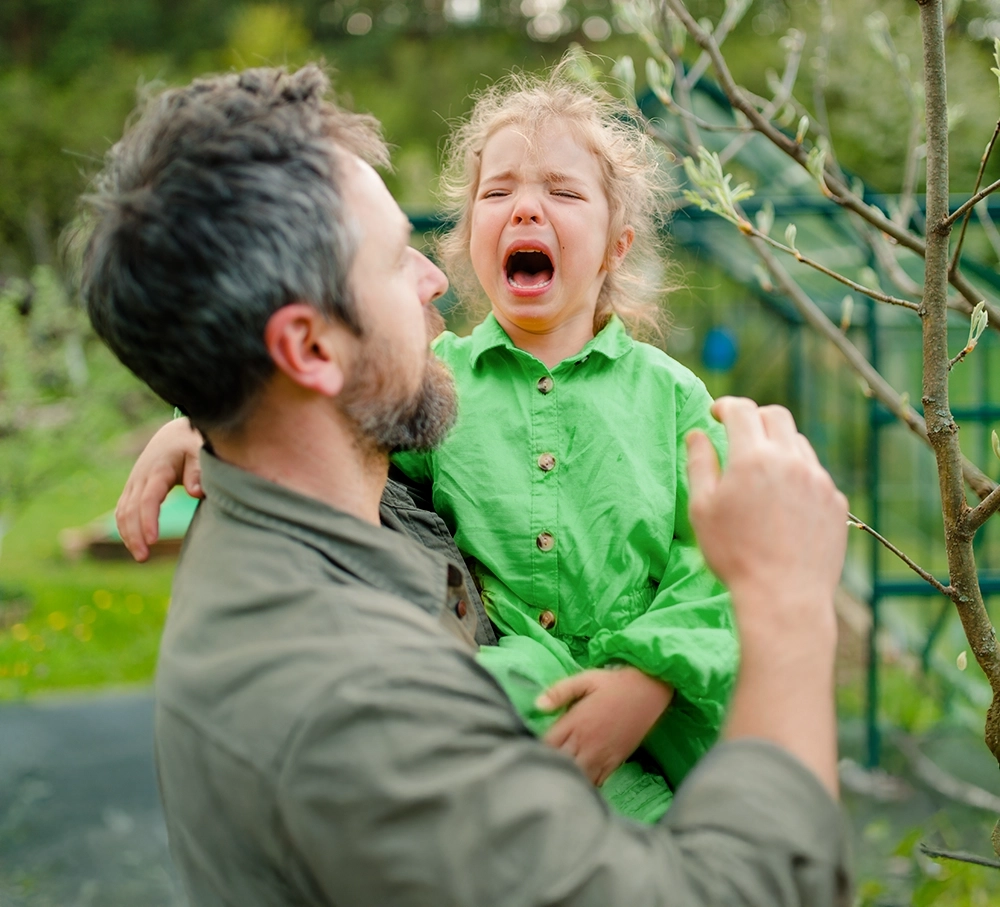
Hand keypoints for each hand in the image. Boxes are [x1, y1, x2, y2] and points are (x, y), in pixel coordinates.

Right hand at [115, 418, 203, 561]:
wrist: (174, 436)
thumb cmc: (191, 446)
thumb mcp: (199, 452)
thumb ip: (198, 471)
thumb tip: (196, 492)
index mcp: (158, 470)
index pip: (148, 499)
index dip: (148, 520)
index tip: (153, 540)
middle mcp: (140, 478)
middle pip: (130, 509)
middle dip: (134, 534)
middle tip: (144, 557)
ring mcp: (133, 484)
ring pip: (122, 512)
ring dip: (127, 535)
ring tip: (141, 557)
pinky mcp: (132, 491)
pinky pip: (122, 511)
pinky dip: (125, 529)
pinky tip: (135, 545)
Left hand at [537, 667, 672, 785]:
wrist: (650, 691)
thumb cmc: (614, 683)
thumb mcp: (586, 679)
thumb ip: (560, 691)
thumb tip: (537, 705)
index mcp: (576, 722)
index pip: (547, 744)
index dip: (533, 750)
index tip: (523, 751)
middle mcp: (587, 742)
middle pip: (560, 764)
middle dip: (546, 768)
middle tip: (533, 771)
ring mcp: (602, 755)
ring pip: (578, 777)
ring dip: (566, 780)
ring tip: (552, 783)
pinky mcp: (615, 762)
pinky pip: (597, 782)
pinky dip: (585, 786)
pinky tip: (577, 787)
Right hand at [686, 398, 847, 795]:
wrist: (783, 597)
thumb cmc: (733, 555)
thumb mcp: (702, 509)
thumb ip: (699, 464)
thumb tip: (697, 434)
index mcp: (753, 457)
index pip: (740, 410)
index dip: (724, 406)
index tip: (715, 415)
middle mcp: (790, 460)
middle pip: (776, 416)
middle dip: (755, 418)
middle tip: (739, 435)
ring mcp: (819, 480)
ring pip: (799, 443)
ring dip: (778, 446)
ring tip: (762, 472)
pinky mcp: (836, 502)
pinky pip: (816, 474)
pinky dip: (798, 475)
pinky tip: (784, 502)